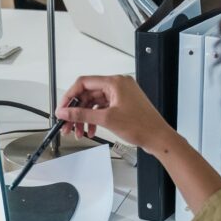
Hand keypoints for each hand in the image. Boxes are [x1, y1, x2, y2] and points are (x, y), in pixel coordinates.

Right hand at [56, 75, 176, 152]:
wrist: (158, 138)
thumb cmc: (142, 126)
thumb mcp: (107, 119)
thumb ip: (82, 114)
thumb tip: (65, 111)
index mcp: (115, 82)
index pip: (84, 83)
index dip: (70, 96)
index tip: (62, 108)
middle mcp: (118, 86)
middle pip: (88, 94)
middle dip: (76, 111)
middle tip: (68, 124)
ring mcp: (120, 95)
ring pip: (94, 103)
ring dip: (85, 117)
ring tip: (79, 131)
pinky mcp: (122, 105)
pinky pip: (103, 109)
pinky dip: (95, 119)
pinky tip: (91, 130)